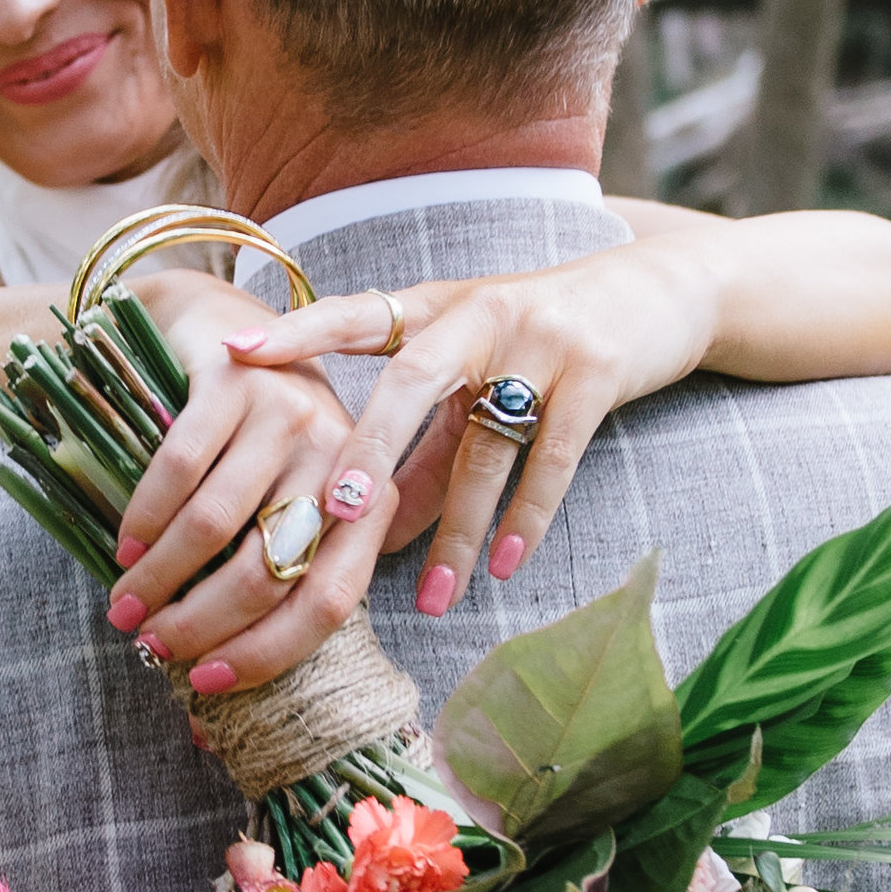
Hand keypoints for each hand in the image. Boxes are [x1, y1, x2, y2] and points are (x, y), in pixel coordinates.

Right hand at [99, 274, 362, 690]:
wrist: (219, 326)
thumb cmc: (254, 442)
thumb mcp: (283, 500)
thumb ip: (273, 573)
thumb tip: (217, 688)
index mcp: (370, 500)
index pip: (330, 599)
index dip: (268, 650)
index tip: (209, 681)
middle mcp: (340, 455)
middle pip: (270, 568)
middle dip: (201, 622)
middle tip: (152, 646)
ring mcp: (287, 412)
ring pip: (216, 525)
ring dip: (161, 579)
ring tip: (126, 607)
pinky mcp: (235, 379)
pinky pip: (179, 469)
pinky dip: (144, 519)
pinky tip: (125, 548)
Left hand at [221, 243, 720, 621]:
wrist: (657, 292)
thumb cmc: (542, 338)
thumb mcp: (475, 369)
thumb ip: (424, 436)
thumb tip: (372, 528)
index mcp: (435, 306)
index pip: (353, 316)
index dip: (295, 336)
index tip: (233, 359)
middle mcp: (478, 314)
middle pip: (410, 384)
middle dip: (369, 450)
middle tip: (333, 513)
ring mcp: (540, 341)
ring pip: (484, 446)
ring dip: (457, 530)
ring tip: (434, 598)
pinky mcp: (597, 373)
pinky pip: (553, 459)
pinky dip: (525, 518)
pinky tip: (503, 566)